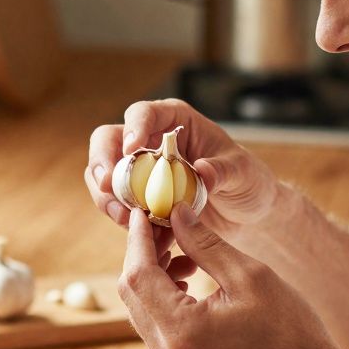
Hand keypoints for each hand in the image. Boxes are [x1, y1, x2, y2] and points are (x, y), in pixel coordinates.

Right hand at [84, 99, 278, 235]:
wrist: (245, 215)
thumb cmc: (246, 181)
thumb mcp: (243, 172)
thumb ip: (224, 170)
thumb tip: (203, 171)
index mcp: (176, 121)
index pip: (143, 113)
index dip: (133, 127)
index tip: (131, 148)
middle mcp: (151, 140)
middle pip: (108, 141)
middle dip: (102, 163)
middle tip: (107, 187)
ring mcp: (140, 170)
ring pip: (104, 174)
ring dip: (107, 197)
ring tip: (125, 218)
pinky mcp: (138, 198)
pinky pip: (116, 204)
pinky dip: (123, 219)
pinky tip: (144, 234)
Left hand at [117, 202, 348, 348]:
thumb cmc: (291, 334)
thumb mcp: (251, 276)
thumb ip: (205, 244)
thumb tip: (176, 214)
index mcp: (182, 330)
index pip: (138, 275)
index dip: (137, 239)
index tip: (144, 213)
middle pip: (132, 294)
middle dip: (142, 255)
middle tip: (166, 227)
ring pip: (142, 310)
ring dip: (154, 277)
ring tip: (187, 255)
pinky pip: (158, 328)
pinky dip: (165, 299)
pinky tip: (191, 281)